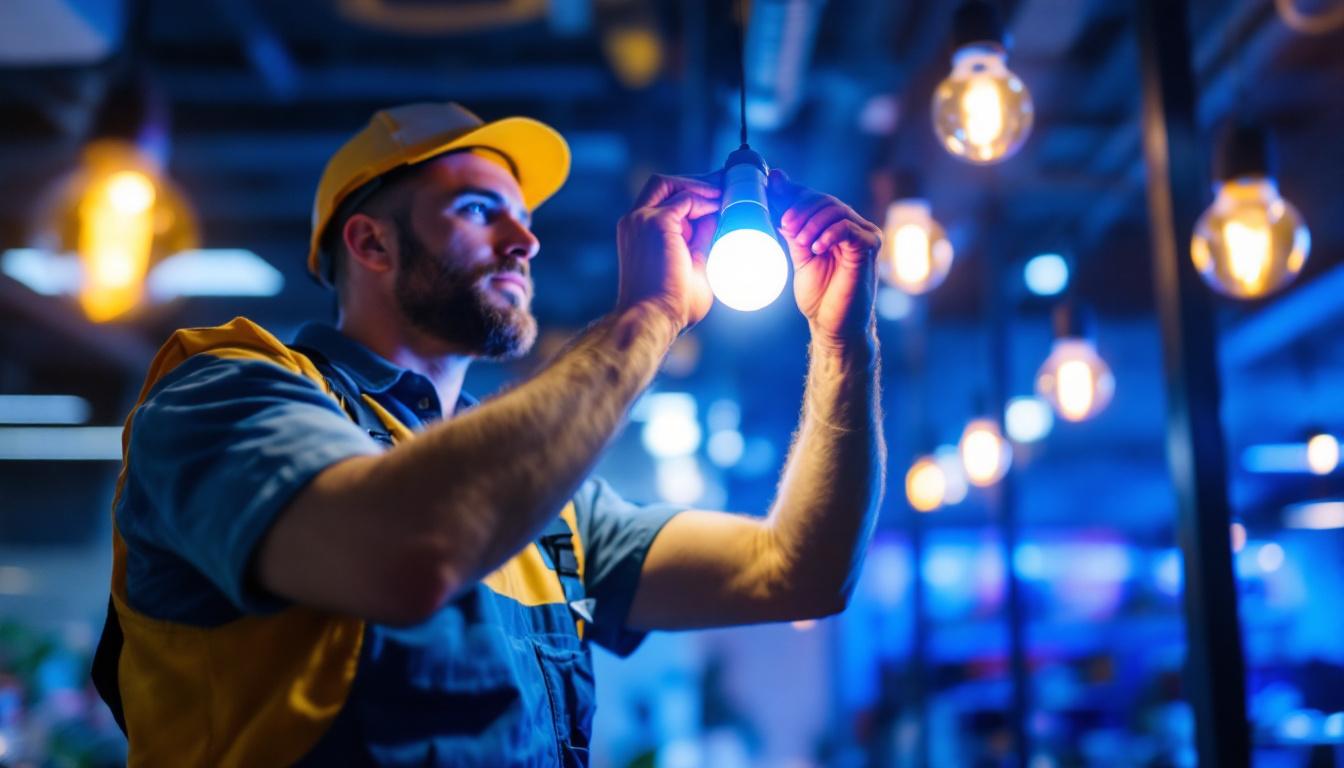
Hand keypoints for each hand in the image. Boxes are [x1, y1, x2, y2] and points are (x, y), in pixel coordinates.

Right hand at [615, 173, 720, 331]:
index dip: (690, 197)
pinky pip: (684, 198)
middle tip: (725, 190)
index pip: (662, 201)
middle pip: (661, 185)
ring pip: (670, 184)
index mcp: (638, 233)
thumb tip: (715, 222)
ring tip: (726, 194)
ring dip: (700, 186)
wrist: (654, 318)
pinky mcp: (656, 222)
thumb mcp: (691, 267)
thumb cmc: (671, 306)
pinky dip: (705, 197)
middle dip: (694, 183)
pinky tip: (722, 203)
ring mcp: (642, 219)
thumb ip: (700, 243)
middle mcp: (634, 221)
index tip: (717, 199)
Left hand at [769, 170, 881, 349]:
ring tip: (799, 241)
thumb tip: (777, 195)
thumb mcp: (799, 256)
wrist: (833, 325)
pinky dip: (828, 233)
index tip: (772, 186)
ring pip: (836, 210)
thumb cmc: (819, 295)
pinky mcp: (869, 247)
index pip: (816, 199)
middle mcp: (853, 227)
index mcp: (836, 227)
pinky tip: (816, 247)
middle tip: (785, 225)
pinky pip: (848, 229)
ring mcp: (864, 235)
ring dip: (812, 222)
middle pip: (826, 200)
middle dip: (801, 209)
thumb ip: (793, 229)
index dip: (794, 193)